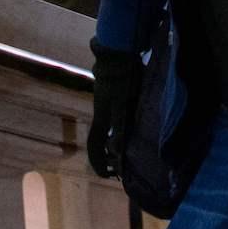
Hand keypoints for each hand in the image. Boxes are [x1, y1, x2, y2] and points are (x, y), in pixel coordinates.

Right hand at [85, 46, 141, 177]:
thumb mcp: (121, 104)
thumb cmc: (121, 80)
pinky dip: (121, 130)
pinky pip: (115, 120)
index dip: (98, 162)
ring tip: (128, 149)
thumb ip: (119, 127)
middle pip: (100, 139)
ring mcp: (106, 105)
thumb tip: (116, 151)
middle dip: (108, 154)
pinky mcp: (114, 97)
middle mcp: (101, 114)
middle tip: (120, 165)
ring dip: (115, 142)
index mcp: (101, 118)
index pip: (94, 145)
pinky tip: (133, 128)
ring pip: (108, 129)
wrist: (118, 55)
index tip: (108, 174)